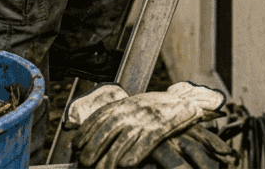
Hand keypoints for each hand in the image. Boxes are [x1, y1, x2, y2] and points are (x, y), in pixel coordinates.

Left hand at [74, 82, 225, 168]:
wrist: (187, 101)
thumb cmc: (158, 108)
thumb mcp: (136, 105)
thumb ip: (119, 114)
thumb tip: (96, 129)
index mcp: (126, 103)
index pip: (101, 116)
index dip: (87, 130)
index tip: (76, 145)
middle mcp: (134, 109)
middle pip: (109, 128)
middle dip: (94, 146)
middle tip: (85, 162)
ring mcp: (148, 118)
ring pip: (124, 138)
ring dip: (110, 155)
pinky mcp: (162, 127)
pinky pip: (146, 142)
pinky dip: (135, 153)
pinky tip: (125, 165)